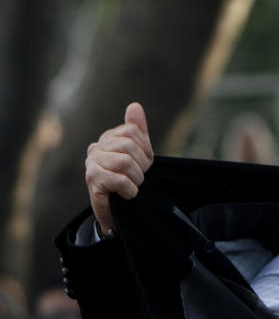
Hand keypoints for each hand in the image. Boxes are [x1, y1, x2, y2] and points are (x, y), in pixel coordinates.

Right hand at [84, 102, 153, 233]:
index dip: (146, 150)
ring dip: (137, 179)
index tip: (145, 164)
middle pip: (129, 146)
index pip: (133, 131)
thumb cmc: (128, 182)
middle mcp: (96, 147)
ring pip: (124, 162)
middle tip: (140, 178)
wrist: (118, 212)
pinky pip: (119, 179)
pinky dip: (130, 189)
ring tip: (133, 186)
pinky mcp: (92, 179)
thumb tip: (135, 106)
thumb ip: (138, 131)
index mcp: (108, 138)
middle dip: (142, 166)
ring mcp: (91, 162)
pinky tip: (127, 194)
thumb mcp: (139, 156)